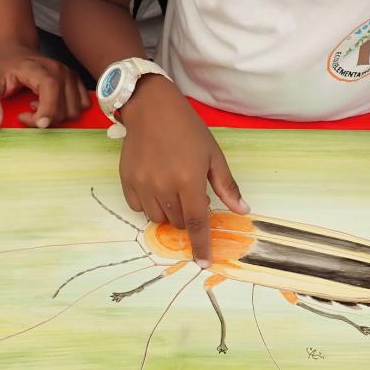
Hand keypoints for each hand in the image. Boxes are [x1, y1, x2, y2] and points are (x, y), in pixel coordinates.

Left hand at [0, 42, 89, 128]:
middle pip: (63, 108)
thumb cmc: (3, 68)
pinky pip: (82, 105)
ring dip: (56, 116)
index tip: (33, 123)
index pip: (51, 90)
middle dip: (45, 118)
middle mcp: (60, 71)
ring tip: (38, 107)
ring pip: (74, 110)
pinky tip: (51, 105)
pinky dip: (68, 111)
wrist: (15, 52)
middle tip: (26, 112)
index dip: (47, 110)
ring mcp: (70, 76)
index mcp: (39, 69)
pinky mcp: (76, 82)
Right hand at [118, 75, 248, 265]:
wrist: (152, 108)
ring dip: (169, 213)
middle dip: (187, 218)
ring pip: (158, 218)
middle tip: (191, 196)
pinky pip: (139, 208)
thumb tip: (242, 210)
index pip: (196, 223)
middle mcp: (164, 186)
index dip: (200, 245)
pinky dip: (150, 205)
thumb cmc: (188, 129)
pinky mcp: (127, 181)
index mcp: (189, 180)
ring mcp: (143, 184)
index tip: (203, 261)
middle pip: (177, 223)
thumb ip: (226, 186)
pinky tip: (156, 187)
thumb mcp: (213, 155)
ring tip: (173, 190)